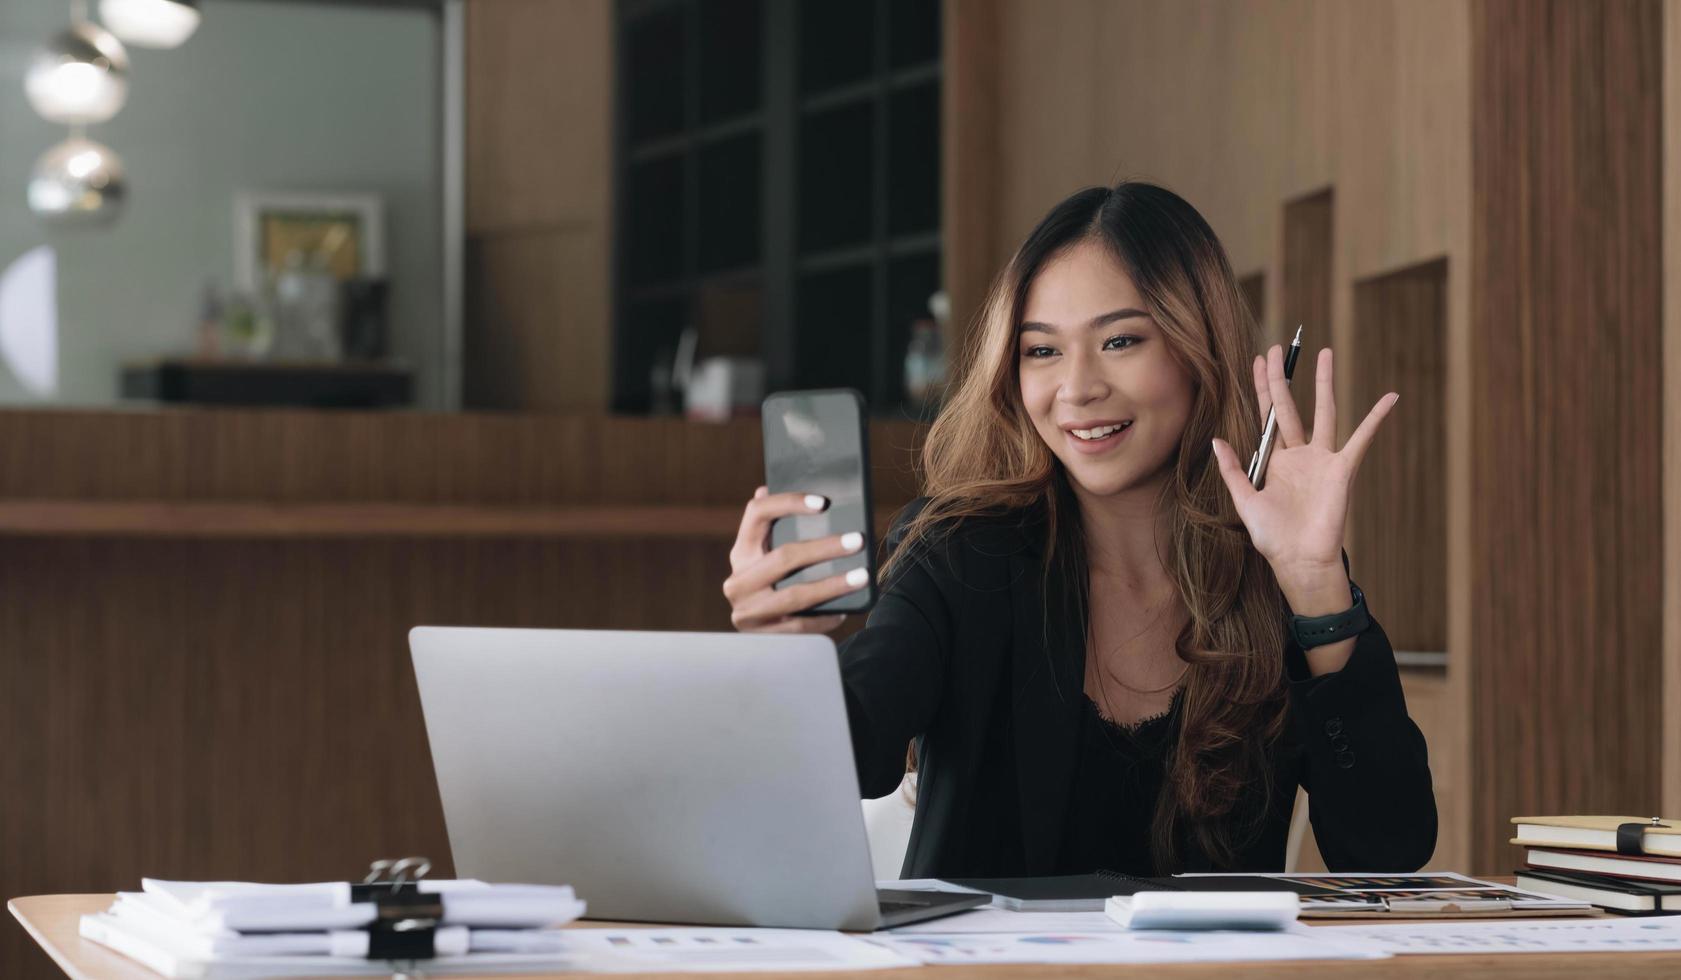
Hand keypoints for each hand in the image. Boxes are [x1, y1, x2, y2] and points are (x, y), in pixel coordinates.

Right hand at [722, 486, 869, 632]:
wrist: (760, 646)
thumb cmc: (775, 587)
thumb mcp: (770, 558)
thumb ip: (777, 529)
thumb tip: (785, 491)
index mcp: (740, 551)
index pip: (757, 513)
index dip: (788, 503)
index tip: (823, 502)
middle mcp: (738, 580)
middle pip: (784, 556)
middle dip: (825, 548)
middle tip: (858, 541)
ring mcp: (747, 610)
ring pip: (795, 594)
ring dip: (833, 585)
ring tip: (863, 576)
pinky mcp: (761, 636)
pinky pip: (800, 624)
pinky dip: (825, 616)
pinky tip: (846, 609)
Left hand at [1209, 346, 1396, 612]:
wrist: (1299, 561)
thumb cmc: (1273, 537)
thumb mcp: (1245, 501)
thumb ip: (1233, 470)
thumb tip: (1216, 440)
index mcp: (1275, 460)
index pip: (1267, 416)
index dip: (1261, 389)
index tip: (1257, 361)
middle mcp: (1299, 454)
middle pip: (1290, 406)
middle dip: (1282, 377)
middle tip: (1279, 348)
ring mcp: (1322, 459)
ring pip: (1324, 412)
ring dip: (1323, 383)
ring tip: (1325, 353)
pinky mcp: (1342, 469)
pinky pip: (1361, 440)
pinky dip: (1375, 419)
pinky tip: (1389, 399)